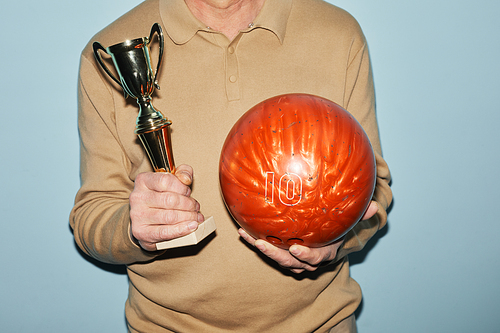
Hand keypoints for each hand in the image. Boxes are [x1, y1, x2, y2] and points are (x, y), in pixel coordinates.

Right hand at [129, 164, 203, 250]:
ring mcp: (137, 215)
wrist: (144, 220)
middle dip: (189, 204)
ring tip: (196, 217)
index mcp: (143, 180)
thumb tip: (186, 179)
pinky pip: (165, 232)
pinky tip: (192, 226)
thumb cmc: (160, 198)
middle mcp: (137, 197)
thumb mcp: (171, 180)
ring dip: (189, 217)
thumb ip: (182, 173)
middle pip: (170, 200)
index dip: (182, 187)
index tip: (188, 193)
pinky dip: (182, 229)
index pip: (166, 180)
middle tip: (196, 207)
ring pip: (170, 216)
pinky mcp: (141, 232)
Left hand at [239, 201, 378, 273]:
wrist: (331, 239)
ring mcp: (294, 258)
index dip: (306, 255)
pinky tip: (242, 231)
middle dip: (275, 255)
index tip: (295, 248)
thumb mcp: (353, 222)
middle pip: (291, 262)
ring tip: (248, 237)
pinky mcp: (283, 252)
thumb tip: (375, 205)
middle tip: (262, 245)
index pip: (316, 258)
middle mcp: (308, 259)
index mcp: (326, 253)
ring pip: (277, 258)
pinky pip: (268, 249)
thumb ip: (362, 214)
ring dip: (262, 249)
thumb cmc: (341, 229)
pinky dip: (255, 242)